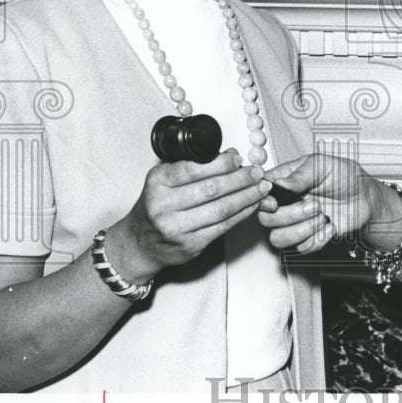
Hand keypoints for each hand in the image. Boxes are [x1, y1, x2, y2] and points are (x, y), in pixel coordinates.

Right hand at [111, 148, 270, 278]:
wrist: (140, 243)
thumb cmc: (157, 205)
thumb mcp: (164, 179)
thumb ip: (192, 166)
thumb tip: (230, 156)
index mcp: (158, 182)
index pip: (193, 169)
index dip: (221, 163)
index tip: (238, 159)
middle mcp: (163, 205)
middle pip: (211, 189)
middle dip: (240, 179)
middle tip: (257, 172)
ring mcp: (177, 228)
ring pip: (221, 209)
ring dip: (247, 197)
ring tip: (262, 188)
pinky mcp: (190, 245)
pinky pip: (223, 227)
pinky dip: (242, 214)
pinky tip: (252, 205)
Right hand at [258, 154, 380, 253]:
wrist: (366, 198)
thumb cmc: (346, 176)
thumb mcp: (324, 165)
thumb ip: (300, 175)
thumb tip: (277, 183)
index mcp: (286, 180)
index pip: (260, 192)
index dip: (262, 200)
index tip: (274, 202)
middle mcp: (287, 202)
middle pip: (266, 219)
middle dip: (290, 215)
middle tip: (315, 205)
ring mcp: (296, 222)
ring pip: (278, 238)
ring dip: (301, 230)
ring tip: (322, 217)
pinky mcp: (309, 237)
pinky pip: (301, 248)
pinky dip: (317, 239)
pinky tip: (330, 226)